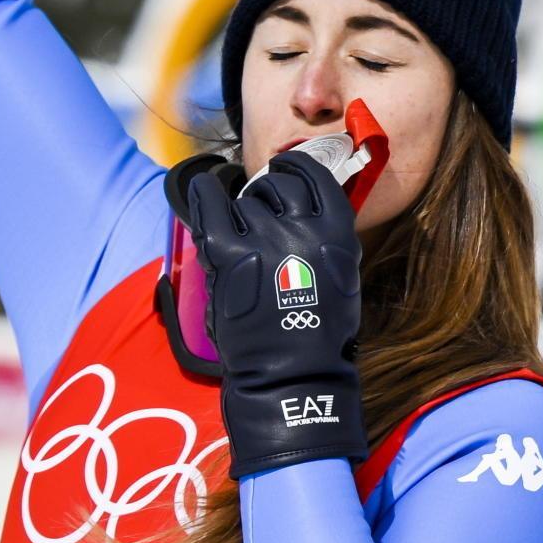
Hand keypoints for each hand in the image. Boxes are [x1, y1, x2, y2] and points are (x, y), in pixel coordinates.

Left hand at [167, 147, 363, 477]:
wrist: (293, 373)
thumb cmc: (320, 334)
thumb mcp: (340, 277)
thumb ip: (322, 242)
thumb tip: (299, 217)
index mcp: (337, 235)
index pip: (317, 178)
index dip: (299, 168)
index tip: (288, 168)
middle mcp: (302, 229)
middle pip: (278, 186)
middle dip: (268, 192)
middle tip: (260, 206)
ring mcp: (262, 239)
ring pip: (245, 199)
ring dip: (240, 207)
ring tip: (237, 221)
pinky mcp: (227, 254)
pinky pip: (209, 208)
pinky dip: (204, 193)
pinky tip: (202, 187)